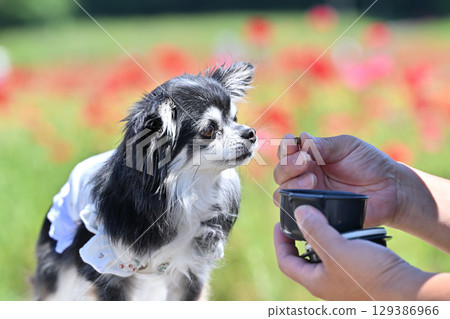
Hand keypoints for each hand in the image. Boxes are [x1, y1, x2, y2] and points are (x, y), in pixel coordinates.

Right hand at [273, 133, 399, 226]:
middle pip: (281, 172)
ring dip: (291, 184)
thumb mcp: (347, 146)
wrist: (391, 189)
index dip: (286, 148)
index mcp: (310, 157)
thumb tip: (302, 139)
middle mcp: (305, 176)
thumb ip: (324, 145)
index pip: (287, 152)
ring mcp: (309, 196)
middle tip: (306, 162)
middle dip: (288, 166)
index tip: (293, 143)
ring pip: (282, 193)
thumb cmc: (370, 163)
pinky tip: (309, 200)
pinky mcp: (317, 214)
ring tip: (312, 181)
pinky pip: (296, 214)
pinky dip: (296, 207)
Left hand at [273, 205, 430, 299]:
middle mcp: (326, 284)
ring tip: (330, 219)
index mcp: (315, 281)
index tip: (280, 223)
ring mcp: (343, 281)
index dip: (279, 241)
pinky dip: (342, 241)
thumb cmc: (371, 274)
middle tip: (306, 217)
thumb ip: (316, 230)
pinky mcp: (359, 276)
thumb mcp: (338, 249)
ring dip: (325, 236)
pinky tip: (352, 230)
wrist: (408, 292)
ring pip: (325, 254)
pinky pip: (343, 255)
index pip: (285, 261)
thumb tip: (298, 213)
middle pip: (304, 257)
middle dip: (303, 236)